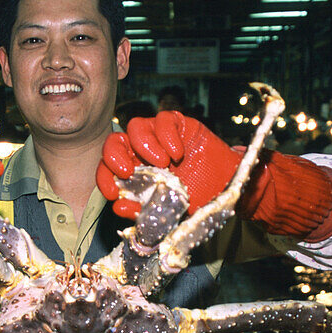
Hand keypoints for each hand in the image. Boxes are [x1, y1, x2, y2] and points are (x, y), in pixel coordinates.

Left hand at [97, 111, 240, 218]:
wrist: (228, 190)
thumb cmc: (196, 201)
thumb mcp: (166, 213)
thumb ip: (142, 211)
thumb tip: (118, 208)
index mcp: (134, 173)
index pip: (107, 168)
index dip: (104, 178)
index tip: (113, 193)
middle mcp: (141, 153)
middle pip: (115, 142)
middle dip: (115, 156)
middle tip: (128, 172)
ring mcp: (159, 137)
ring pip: (135, 126)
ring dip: (143, 144)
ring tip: (163, 163)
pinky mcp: (179, 125)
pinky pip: (164, 119)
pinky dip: (166, 135)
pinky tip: (177, 153)